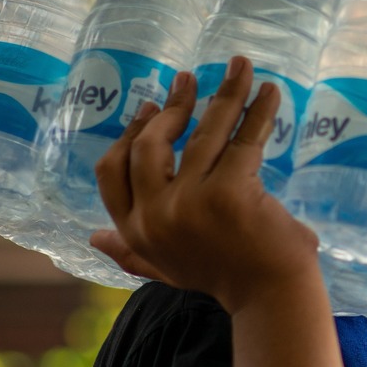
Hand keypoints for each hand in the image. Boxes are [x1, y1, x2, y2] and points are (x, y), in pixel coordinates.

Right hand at [91, 55, 320, 313]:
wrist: (272, 299)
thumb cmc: (224, 279)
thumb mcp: (166, 268)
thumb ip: (131, 253)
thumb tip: (94, 239)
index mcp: (136, 231)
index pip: (111, 173)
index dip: (128, 135)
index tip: (150, 109)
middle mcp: (156, 216)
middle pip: (150, 146)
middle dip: (171, 108)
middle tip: (189, 80)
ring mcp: (191, 203)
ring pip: (204, 133)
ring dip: (224, 93)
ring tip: (239, 66)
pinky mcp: (230, 192)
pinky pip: (244, 139)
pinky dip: (258, 110)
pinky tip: (268, 90)